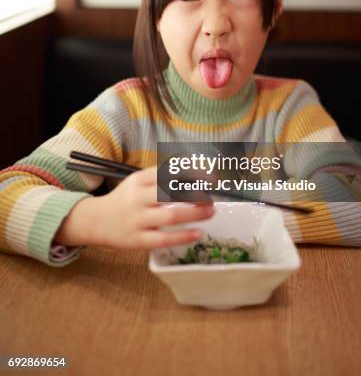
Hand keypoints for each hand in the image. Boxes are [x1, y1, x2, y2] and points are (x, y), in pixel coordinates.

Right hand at [55, 166, 213, 249]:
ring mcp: (137, 220)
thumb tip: (196, 174)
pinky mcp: (138, 240)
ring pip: (170, 217)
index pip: (168, 173)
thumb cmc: (124, 199)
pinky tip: (198, 233)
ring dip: (194, 214)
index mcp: (138, 180)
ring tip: (211, 212)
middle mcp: (137, 198)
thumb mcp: (138, 182)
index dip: (191, 174)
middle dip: (195, 194)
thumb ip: (161, 178)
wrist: (95, 221)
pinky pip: (163, 239)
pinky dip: (182, 236)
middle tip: (212, 196)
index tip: (209, 176)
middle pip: (170, 194)